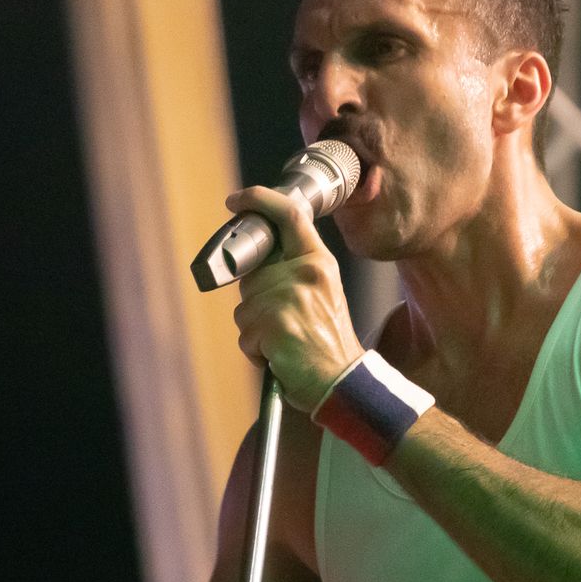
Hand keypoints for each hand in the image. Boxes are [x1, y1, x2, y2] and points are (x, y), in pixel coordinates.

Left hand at [228, 185, 365, 411]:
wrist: (344, 382)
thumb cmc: (328, 342)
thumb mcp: (322, 293)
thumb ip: (293, 272)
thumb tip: (254, 266)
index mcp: (319, 261)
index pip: (289, 215)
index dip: (259, 200)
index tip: (237, 200)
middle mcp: (305, 273)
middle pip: (253, 275)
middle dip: (256, 303)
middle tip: (284, 324)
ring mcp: (290, 298)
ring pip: (244, 308)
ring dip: (256, 331)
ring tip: (285, 342)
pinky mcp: (275, 325)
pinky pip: (245, 336)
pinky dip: (256, 351)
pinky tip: (279, 356)